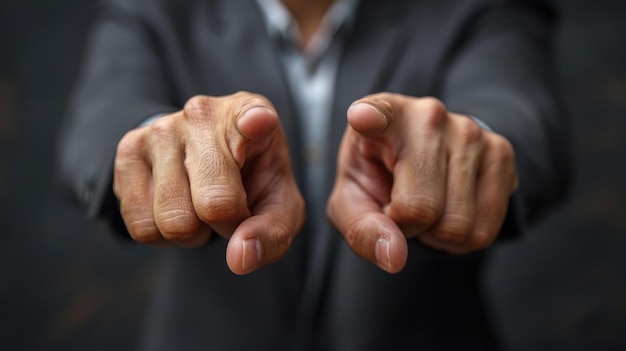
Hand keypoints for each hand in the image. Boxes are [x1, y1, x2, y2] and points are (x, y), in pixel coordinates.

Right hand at [113, 92, 304, 274]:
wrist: (206, 162)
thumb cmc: (252, 180)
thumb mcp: (279, 205)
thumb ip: (273, 233)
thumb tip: (239, 257)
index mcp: (251, 115)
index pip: (252, 115)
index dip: (255, 121)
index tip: (258, 121)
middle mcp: (203, 115)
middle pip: (214, 203)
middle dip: (225, 226)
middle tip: (230, 210)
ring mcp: (160, 129)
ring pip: (173, 221)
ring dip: (192, 234)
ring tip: (200, 206)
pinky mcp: (128, 151)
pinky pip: (141, 226)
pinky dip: (162, 236)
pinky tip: (176, 207)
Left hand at [327, 93, 517, 272]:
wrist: (422, 162)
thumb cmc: (378, 176)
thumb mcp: (352, 202)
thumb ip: (361, 229)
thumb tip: (395, 256)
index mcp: (383, 116)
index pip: (378, 114)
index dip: (370, 117)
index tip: (363, 117)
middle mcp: (429, 115)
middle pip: (421, 207)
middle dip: (407, 226)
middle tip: (400, 206)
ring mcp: (471, 131)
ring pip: (458, 225)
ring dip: (436, 234)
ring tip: (426, 206)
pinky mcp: (502, 153)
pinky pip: (484, 232)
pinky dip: (461, 240)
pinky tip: (449, 210)